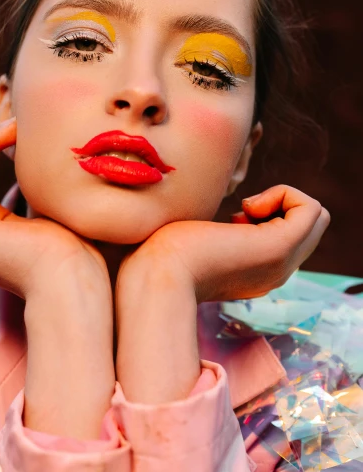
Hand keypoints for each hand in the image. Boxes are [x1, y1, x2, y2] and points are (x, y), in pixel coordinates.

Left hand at [117, 185, 330, 302]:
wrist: (153, 278)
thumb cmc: (161, 256)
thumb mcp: (200, 242)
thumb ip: (221, 236)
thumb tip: (237, 217)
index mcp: (259, 272)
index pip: (293, 236)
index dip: (272, 213)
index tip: (235, 218)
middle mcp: (277, 271)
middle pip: (312, 225)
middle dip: (284, 203)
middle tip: (244, 211)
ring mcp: (280, 262)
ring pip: (317, 215)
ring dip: (285, 197)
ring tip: (247, 209)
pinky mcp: (277, 248)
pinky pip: (311, 208)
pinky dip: (284, 194)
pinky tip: (248, 207)